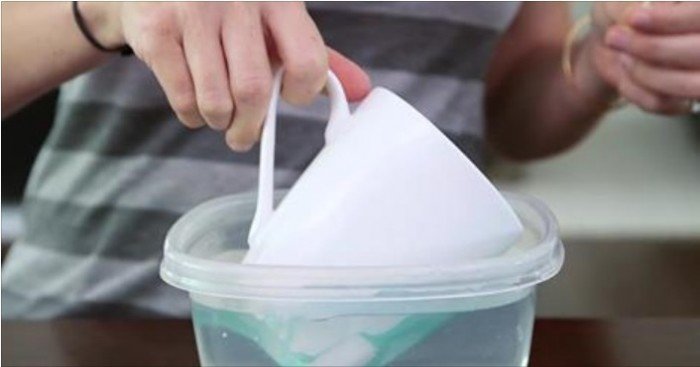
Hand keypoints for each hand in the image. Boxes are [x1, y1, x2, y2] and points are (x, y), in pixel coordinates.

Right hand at [88, 2, 370, 150]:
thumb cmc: (227, 8)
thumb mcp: (275, 19)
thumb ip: (312, 53)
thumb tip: (360, 90)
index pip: (308, 60)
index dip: (302, 92)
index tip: (289, 98)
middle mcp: (237, 0)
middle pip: (254, 90)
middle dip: (250, 127)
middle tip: (244, 136)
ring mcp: (194, 13)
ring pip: (216, 101)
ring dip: (219, 122)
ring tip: (219, 117)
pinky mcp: (156, 29)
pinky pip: (182, 97)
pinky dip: (191, 115)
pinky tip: (194, 107)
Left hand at [603, 2, 699, 113]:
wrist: (609, 39)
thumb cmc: (619, 12)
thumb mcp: (617, 2)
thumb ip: (630, 6)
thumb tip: (637, 15)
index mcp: (697, 13)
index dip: (672, 20)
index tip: (634, 18)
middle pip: (699, 52)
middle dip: (653, 47)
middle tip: (614, 37)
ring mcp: (697, 72)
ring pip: (688, 84)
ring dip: (644, 72)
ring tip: (621, 56)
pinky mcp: (681, 99)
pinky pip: (663, 102)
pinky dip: (635, 90)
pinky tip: (623, 75)